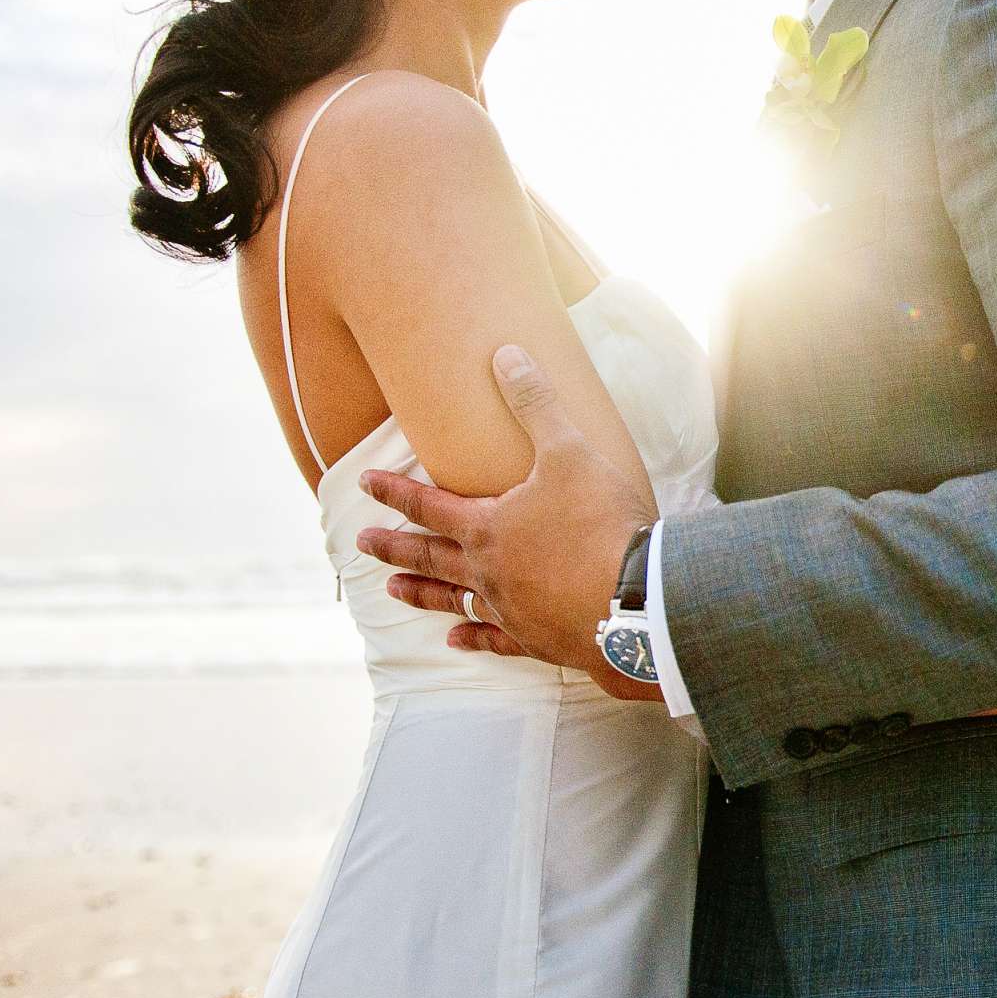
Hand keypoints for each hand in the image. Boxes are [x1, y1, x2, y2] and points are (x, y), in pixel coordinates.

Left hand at [357, 345, 660, 700]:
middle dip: (393, 546)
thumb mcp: (569, 452)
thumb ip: (536, 404)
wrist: (637, 599)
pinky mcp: (536, 639)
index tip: (363, 484)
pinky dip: (473, 639)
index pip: (427, 505)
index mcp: (488, 527)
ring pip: (453, 599)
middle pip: (429, 556)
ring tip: (390, 589)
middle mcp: (488, 571)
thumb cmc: (601, 522)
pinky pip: (494, 640)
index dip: (394, 491)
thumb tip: (507, 356)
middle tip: (359, 544)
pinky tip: (456, 641)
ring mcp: (510, 610)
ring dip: (420, 593)